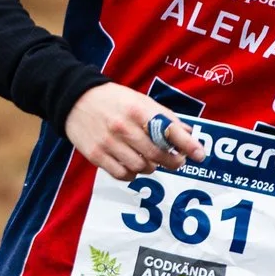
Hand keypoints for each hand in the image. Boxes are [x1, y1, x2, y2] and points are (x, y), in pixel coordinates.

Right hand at [65, 84, 210, 180]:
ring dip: (151, 167)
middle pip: (157, 155)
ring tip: (149, 160)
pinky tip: (133, 165)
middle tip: (177, 161)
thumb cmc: (113, 100)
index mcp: (138, 110)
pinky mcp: (96, 155)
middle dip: (172, 161)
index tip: (200, 155)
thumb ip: (164, 117)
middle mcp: (123, 127)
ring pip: (141, 167)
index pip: (168, 130)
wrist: (74, 100)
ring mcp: (109, 143)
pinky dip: (133, 174)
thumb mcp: (140, 100)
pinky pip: (123, 175)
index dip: (187, 144)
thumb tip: (189, 133)